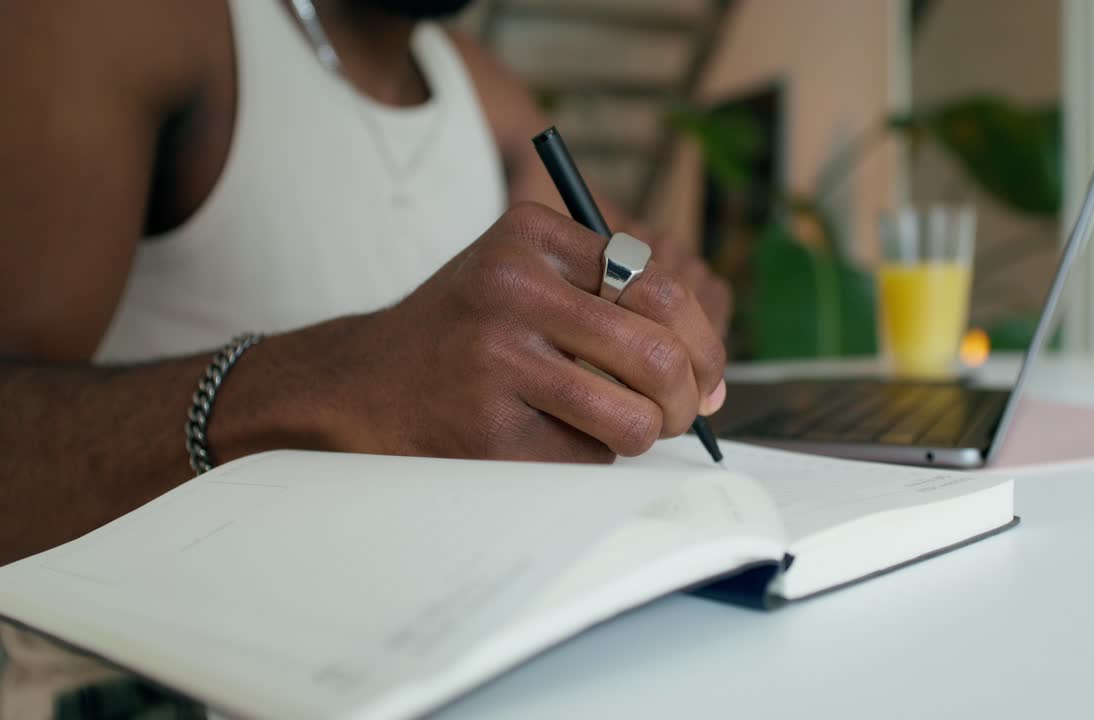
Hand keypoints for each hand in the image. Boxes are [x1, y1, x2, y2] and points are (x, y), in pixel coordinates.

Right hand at [333, 203, 726, 462]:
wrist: (363, 383)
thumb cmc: (467, 331)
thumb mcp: (526, 277)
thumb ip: (615, 304)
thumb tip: (713, 381)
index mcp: (531, 237)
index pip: (662, 288)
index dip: (702, 342)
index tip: (706, 373)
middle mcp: (513, 288)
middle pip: (658, 355)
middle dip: (688, 398)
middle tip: (682, 414)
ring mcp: (497, 360)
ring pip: (633, 419)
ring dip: (645, 435)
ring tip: (623, 428)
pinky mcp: (489, 430)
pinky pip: (588, 457)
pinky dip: (590, 456)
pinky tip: (553, 438)